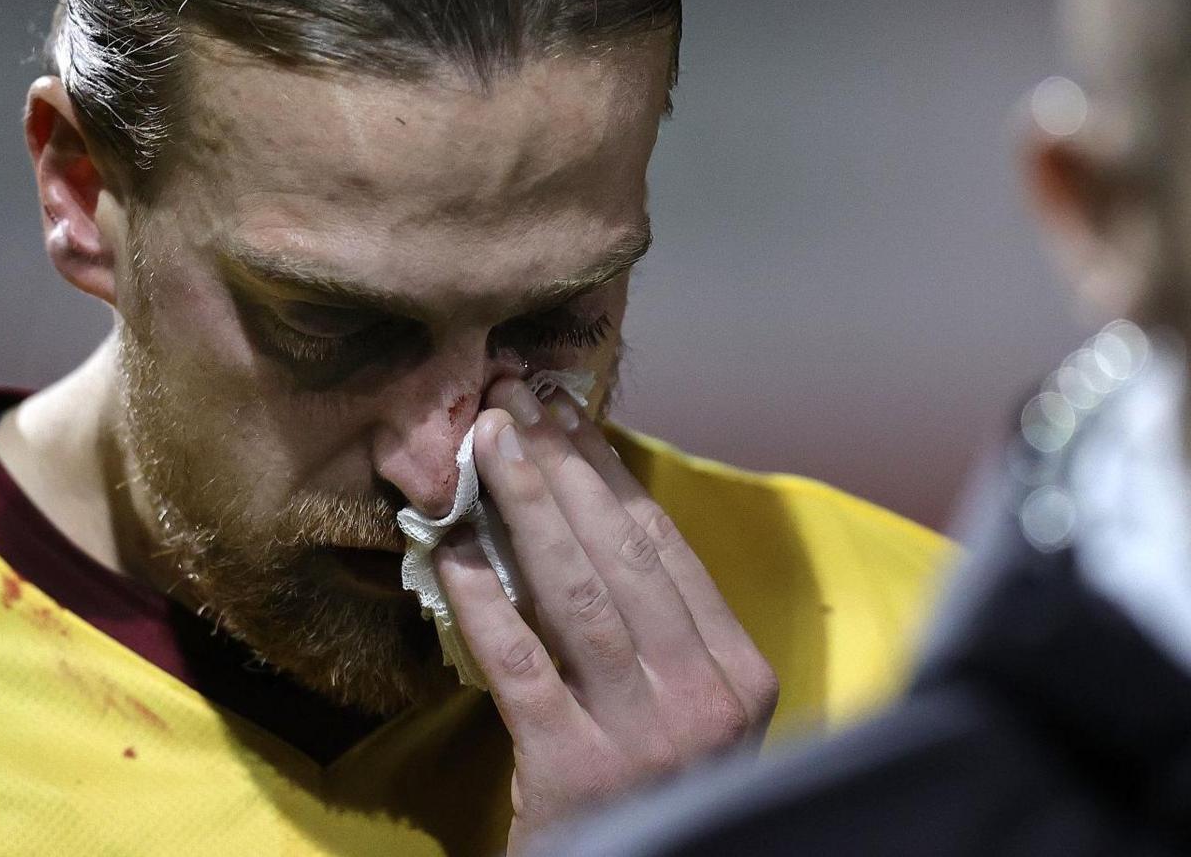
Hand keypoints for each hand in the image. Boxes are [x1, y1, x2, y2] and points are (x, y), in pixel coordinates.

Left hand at [435, 376, 778, 853]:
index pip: (667, 548)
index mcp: (740, 674)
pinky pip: (520, 664)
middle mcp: (703, 699)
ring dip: (527, 508)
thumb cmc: (652, 790)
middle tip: (513, 401)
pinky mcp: (573, 769)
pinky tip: (450, 549)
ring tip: (489, 444)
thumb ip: (659, 627)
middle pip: (623, 556)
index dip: (610, 471)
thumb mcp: (687, 707)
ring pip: (577, 596)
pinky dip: (482, 599)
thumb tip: (585, 508)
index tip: (566, 412)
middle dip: (563, 468)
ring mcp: (642, 736)